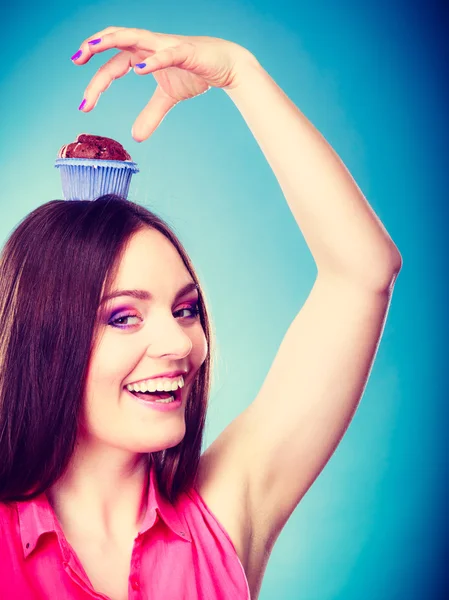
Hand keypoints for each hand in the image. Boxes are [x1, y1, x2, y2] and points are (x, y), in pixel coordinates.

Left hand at [72, 26, 256, 140]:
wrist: (227, 64)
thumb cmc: (195, 73)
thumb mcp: (168, 98)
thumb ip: (151, 114)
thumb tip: (135, 137)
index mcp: (142, 54)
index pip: (112, 65)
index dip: (96, 83)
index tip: (84, 105)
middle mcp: (149, 45)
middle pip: (115, 42)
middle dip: (93, 47)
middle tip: (75, 60)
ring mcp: (166, 45)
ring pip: (134, 36)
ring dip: (111, 39)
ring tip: (92, 46)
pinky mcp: (186, 51)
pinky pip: (166, 54)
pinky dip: (152, 61)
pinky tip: (139, 70)